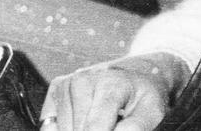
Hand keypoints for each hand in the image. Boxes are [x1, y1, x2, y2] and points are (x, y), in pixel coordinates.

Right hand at [40, 52, 189, 130]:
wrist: (135, 74)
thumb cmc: (141, 96)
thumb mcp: (151, 112)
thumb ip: (134, 128)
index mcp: (111, 84)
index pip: (95, 126)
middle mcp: (85, 79)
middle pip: (79, 129)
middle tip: (112, 123)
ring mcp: (68, 83)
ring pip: (64, 129)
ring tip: (101, 121)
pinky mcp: (56, 90)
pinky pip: (49, 125)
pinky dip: (65, 129)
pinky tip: (83, 122)